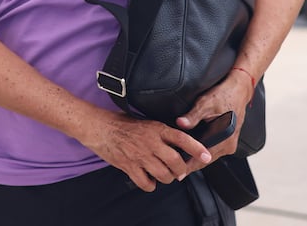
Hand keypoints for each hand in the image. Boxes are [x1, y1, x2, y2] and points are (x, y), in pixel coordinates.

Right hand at [81, 112, 209, 191]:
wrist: (100, 128)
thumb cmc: (123, 123)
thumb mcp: (147, 122)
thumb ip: (162, 132)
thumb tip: (179, 144)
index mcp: (156, 128)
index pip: (182, 138)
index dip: (196, 148)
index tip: (206, 156)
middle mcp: (150, 142)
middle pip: (175, 162)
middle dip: (182, 171)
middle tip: (181, 172)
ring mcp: (140, 156)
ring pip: (163, 175)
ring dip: (167, 179)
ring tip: (165, 175)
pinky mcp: (129, 167)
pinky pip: (146, 183)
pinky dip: (150, 185)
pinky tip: (148, 179)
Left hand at [175, 68, 252, 164]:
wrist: (239, 89)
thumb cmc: (224, 94)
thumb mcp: (206, 103)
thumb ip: (193, 115)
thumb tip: (180, 123)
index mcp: (225, 139)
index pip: (203, 158)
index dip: (189, 166)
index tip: (177, 173)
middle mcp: (229, 144)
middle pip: (206, 159)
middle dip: (190, 164)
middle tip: (174, 170)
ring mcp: (229, 143)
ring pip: (210, 156)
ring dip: (196, 158)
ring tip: (180, 161)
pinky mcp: (228, 140)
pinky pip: (214, 150)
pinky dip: (203, 150)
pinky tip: (191, 149)